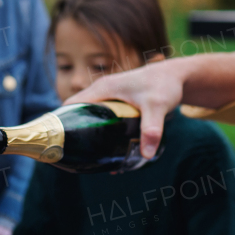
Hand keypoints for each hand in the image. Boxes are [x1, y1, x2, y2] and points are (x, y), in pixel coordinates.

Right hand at [66, 59, 187, 157]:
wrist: (175, 76)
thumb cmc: (163, 85)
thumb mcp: (156, 107)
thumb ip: (151, 130)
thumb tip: (145, 155)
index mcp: (102, 89)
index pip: (71, 105)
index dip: (62, 122)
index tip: (59, 143)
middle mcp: (101, 92)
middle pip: (78, 113)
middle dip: (76, 133)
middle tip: (77, 157)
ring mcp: (109, 97)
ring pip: (90, 116)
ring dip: (89, 134)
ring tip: (91, 158)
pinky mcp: (117, 103)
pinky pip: (102, 118)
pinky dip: (101, 131)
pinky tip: (108, 151)